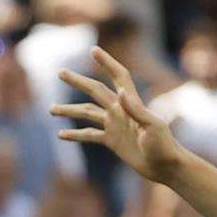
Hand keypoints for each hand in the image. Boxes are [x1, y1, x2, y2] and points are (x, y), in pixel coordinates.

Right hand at [53, 48, 186, 184]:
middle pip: (95, 91)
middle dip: (78, 81)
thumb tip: (118, 92)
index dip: (107, 62)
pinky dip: (76, 135)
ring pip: (87, 113)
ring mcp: (114, 125)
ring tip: (51, 109)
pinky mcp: (112, 141)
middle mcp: (120, 110)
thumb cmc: (163, 145)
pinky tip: (61, 135)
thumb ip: (136, 109)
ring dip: (70, 111)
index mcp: (131, 102)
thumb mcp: (152, 126)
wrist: (165, 167)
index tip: (93, 49)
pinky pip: (90, 135)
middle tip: (60, 72)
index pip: (118, 76)